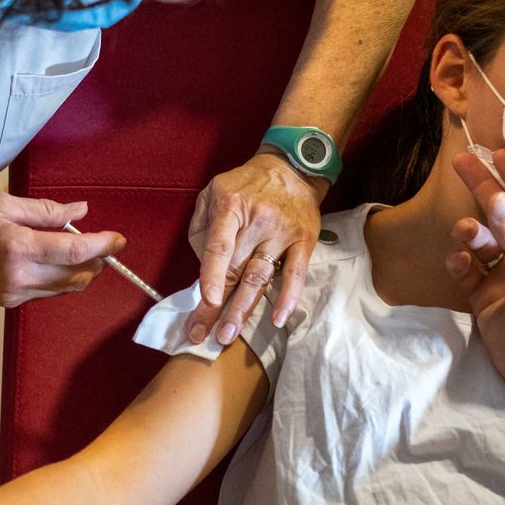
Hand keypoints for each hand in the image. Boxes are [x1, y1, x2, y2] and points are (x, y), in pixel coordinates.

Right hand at [0, 193, 124, 306]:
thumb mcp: (1, 204)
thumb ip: (45, 211)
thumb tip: (80, 211)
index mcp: (18, 247)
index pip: (75, 251)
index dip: (103, 245)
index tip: (118, 239)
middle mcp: (19, 276)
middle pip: (77, 275)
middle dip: (97, 260)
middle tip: (101, 241)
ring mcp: (14, 293)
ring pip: (66, 288)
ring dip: (81, 271)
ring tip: (79, 249)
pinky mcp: (8, 302)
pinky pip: (47, 293)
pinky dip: (60, 278)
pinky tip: (54, 261)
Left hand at [186, 152, 321, 343]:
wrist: (292, 169)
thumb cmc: (246, 185)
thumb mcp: (212, 193)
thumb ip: (201, 228)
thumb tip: (201, 267)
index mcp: (231, 206)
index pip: (219, 246)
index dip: (211, 275)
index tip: (206, 301)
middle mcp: (258, 220)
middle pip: (235, 270)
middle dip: (217, 307)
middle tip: (202, 335)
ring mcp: (282, 232)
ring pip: (261, 277)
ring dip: (243, 310)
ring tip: (228, 335)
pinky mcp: (304, 241)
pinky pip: (296, 274)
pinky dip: (288, 298)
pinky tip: (277, 319)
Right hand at [445, 150, 504, 400]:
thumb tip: (496, 198)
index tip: (496, 151)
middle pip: (502, 214)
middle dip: (483, 189)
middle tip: (462, 162)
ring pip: (482, 241)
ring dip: (471, 232)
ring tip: (466, 234)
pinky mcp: (485, 298)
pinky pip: (467, 270)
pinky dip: (460, 262)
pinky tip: (458, 261)